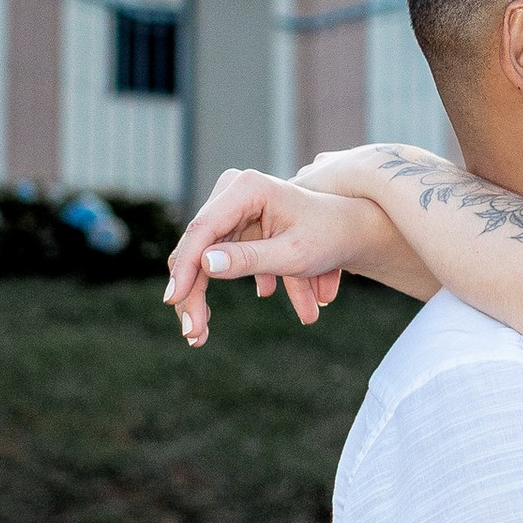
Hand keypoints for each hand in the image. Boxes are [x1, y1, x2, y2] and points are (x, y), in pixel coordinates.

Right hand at [163, 171, 372, 344]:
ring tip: (199, 334)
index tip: (174, 302)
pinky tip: (208, 320)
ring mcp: (231, 208)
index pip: (203, 230)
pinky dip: (211, 288)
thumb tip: (205, 264)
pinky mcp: (233, 225)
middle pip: (196, 245)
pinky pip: (212, 258)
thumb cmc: (328, 238)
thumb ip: (250, 259)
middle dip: (190, 291)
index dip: (185, 268)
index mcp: (247, 188)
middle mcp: (233, 191)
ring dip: (198, 295)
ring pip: (199, 256)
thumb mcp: (293, 255)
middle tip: (193, 333)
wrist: (348, 230)